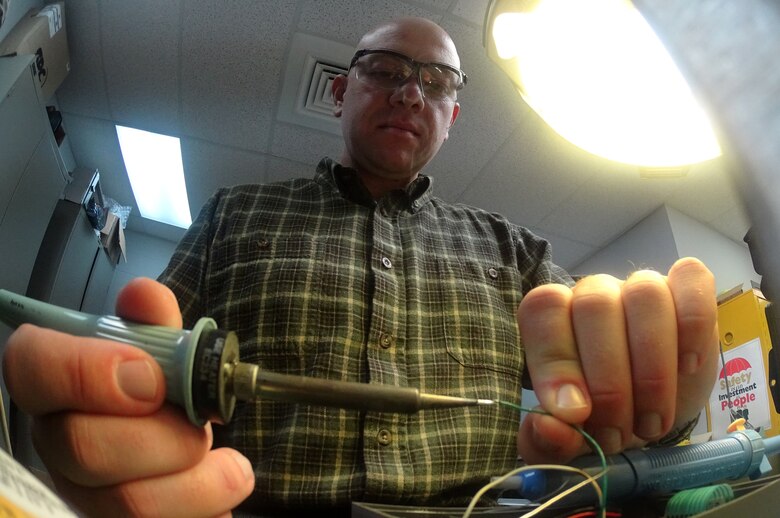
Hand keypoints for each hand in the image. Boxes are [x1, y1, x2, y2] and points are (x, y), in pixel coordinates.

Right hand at [2, 278, 253, 516]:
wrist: (186, 454)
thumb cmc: (167, 397)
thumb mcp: (166, 351)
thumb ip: (155, 323)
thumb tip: (143, 296)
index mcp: (58, 383)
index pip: (33, 366)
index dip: (90, 371)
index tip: (153, 380)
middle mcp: (57, 443)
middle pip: (85, 446)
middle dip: (166, 436)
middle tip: (200, 429)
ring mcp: (80, 496)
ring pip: (128, 503)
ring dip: (200, 481)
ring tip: (227, 465)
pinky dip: (209, 510)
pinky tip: (219, 489)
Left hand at [516, 257, 718, 463]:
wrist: (651, 414)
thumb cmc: (599, 418)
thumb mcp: (567, 439)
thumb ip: (545, 440)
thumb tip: (549, 427)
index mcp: (551, 317)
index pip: (542, 310)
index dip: (556, 360)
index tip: (574, 414)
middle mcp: (591, 292)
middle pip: (595, 307)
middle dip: (609, 383)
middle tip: (616, 435)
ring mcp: (640, 286)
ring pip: (645, 296)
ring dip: (652, 369)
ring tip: (651, 423)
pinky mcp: (687, 288)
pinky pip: (691, 280)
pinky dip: (694, 324)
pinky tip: (688, 367)